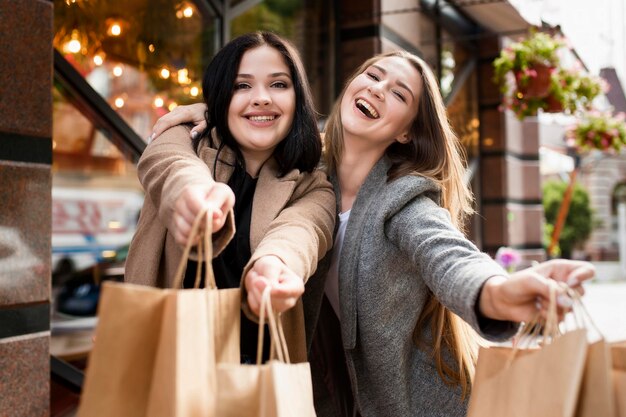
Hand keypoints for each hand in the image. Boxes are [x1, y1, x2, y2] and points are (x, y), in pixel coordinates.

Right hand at [150, 103, 207, 141]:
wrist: (207, 107)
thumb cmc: (207, 117)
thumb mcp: (206, 124)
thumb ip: (200, 129)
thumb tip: (192, 136)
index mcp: (185, 113)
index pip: (168, 121)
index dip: (160, 129)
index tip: (154, 138)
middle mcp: (178, 110)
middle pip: (162, 120)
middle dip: (155, 131)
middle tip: (150, 142)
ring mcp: (176, 110)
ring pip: (162, 119)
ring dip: (156, 128)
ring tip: (151, 140)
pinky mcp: (175, 111)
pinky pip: (165, 118)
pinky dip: (159, 126)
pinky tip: (156, 134)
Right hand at [172, 182, 234, 244]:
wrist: (204, 199)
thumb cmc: (215, 196)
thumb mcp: (223, 193)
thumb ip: (218, 201)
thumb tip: (216, 216)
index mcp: (190, 191)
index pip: (193, 202)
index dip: (205, 211)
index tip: (218, 215)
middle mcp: (179, 203)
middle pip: (191, 219)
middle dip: (206, 223)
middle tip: (216, 221)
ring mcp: (176, 216)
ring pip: (185, 230)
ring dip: (200, 232)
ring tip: (208, 227)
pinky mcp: (175, 229)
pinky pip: (181, 239)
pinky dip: (192, 240)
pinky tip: (200, 235)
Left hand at [245, 256, 304, 315]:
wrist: (264, 272)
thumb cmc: (271, 267)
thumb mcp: (271, 265)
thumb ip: (269, 276)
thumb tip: (261, 284)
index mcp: (296, 287)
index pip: (285, 293)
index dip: (271, 289)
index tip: (259, 280)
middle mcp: (290, 301)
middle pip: (275, 304)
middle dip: (261, 290)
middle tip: (257, 278)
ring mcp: (279, 310)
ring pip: (263, 307)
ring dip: (255, 292)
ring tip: (257, 281)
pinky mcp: (268, 313)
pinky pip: (256, 309)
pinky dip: (252, 298)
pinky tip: (255, 290)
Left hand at [479, 259, 594, 322]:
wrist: (503, 301)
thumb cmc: (515, 284)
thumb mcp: (530, 281)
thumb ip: (549, 289)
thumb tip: (568, 303)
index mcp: (561, 269)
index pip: (587, 270)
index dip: (583, 276)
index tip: (569, 282)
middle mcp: (565, 284)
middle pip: (581, 292)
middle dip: (563, 296)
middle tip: (545, 294)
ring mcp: (561, 300)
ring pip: (571, 307)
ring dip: (552, 306)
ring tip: (537, 301)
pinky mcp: (556, 313)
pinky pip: (562, 318)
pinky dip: (549, 315)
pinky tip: (537, 310)